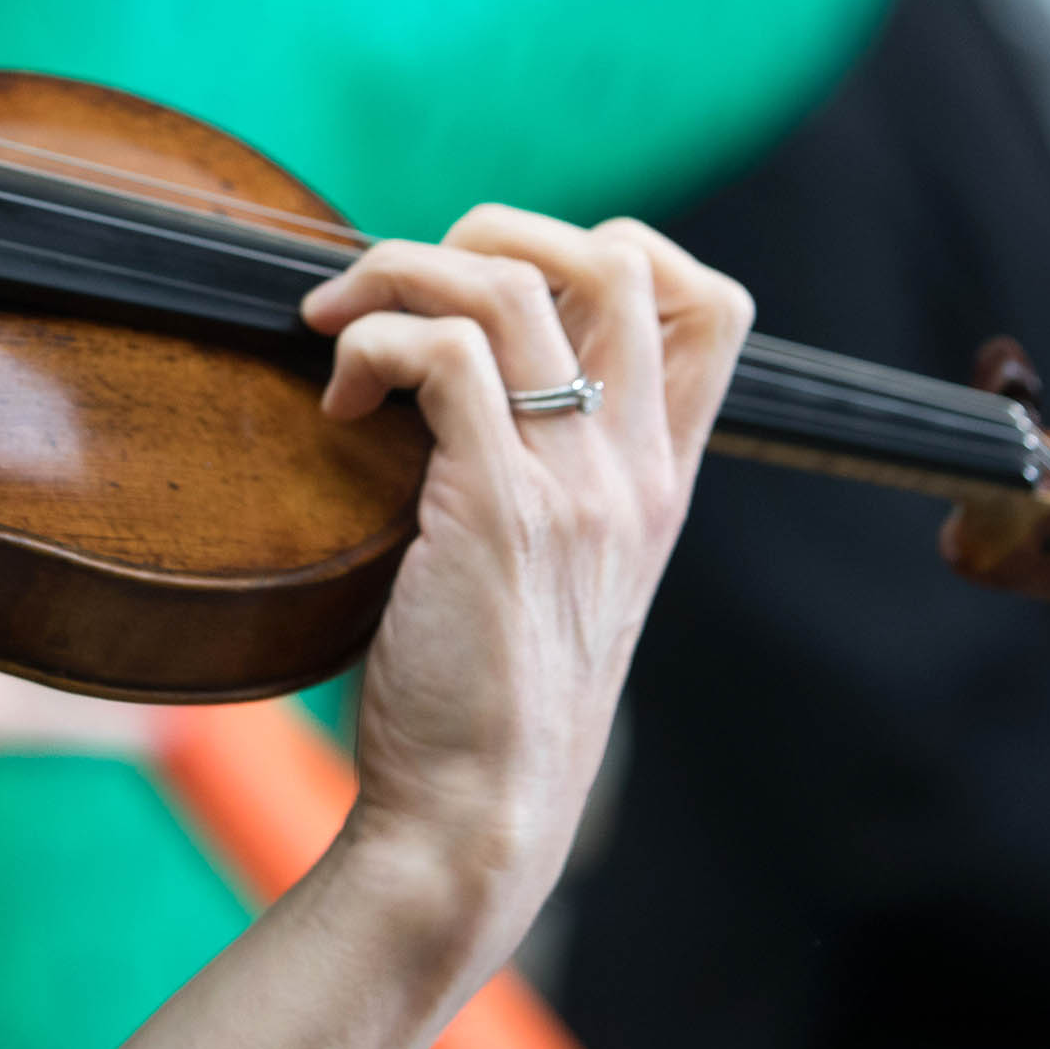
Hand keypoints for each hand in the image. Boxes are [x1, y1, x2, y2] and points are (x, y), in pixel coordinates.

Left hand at [296, 208, 750, 977]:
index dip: (612, 249)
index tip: (507, 284)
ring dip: (399, 273)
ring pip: (508, 283)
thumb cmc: (487, 702)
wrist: (477, 821)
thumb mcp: (556, 574)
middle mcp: (634, 472)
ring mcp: (574, 487)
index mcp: (660, 482)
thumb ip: (546, 475)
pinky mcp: (498, 509)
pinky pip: (439, 352)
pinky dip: (371, 343)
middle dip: (493, 227)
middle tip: (406, 284)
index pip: (711, 305)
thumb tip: (458, 367)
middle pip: (618, 257)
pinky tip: (339, 401)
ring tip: (339, 328)